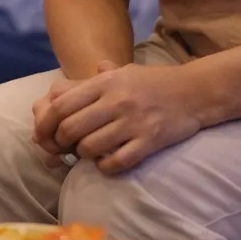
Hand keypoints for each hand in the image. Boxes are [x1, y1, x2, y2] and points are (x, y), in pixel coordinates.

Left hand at [34, 61, 202, 174]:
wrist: (195, 91)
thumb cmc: (153, 82)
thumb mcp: (121, 72)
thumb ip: (88, 83)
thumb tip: (52, 96)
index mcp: (104, 82)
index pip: (60, 106)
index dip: (45, 125)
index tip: (45, 136)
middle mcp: (116, 100)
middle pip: (70, 129)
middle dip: (62, 144)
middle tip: (67, 148)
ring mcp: (133, 122)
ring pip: (89, 148)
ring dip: (84, 155)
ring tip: (90, 152)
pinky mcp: (149, 141)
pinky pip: (116, 162)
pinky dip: (106, 167)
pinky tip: (109, 162)